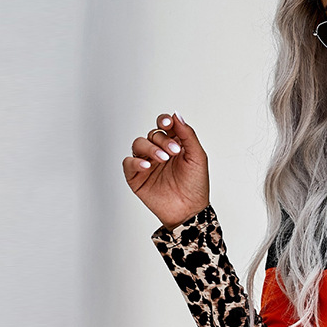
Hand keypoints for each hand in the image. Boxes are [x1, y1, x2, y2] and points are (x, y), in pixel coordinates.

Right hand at [123, 111, 211, 229]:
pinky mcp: (136, 177)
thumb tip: (176, 115)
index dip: (164, 121)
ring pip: (139, 144)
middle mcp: (159, 151)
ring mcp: (147, 163)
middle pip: (152, 134)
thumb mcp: (198, 157)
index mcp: (174, 144)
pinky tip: (147, 166)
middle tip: (174, 152)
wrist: (189, 210)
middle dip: (162, 140)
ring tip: (162, 159)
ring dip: (150, 148)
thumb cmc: (195, 186)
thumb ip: (187, 134)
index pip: (164, 125)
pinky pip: (129, 162)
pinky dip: (136, 161)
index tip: (168, 124)